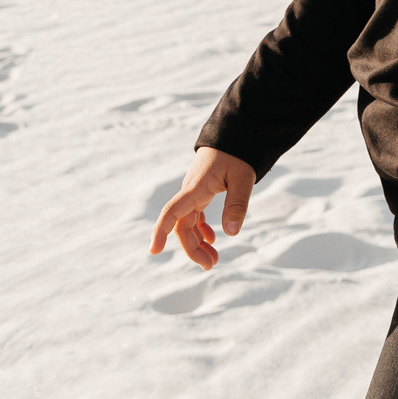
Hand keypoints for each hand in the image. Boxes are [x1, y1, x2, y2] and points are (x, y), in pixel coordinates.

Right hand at [148, 147, 256, 269]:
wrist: (234, 133)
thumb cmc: (238, 153)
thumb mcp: (243, 177)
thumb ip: (237, 204)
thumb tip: (231, 233)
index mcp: (196, 188)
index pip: (173, 212)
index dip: (161, 232)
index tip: (154, 251)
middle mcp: (190, 191)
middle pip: (182, 225)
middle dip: (192, 248)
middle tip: (210, 265)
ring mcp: (194, 191)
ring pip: (188, 222)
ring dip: (197, 242)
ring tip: (213, 260)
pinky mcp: (200, 191)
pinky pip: (194, 215)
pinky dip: (201, 230)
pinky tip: (211, 239)